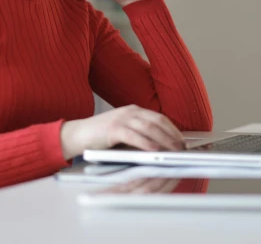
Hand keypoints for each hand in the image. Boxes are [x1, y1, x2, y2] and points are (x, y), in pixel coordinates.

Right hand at [59, 105, 185, 160]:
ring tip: (173, 151)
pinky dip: (146, 143)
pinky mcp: (113, 129)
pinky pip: (134, 136)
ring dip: (164, 140)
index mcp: (133, 110)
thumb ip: (139, 134)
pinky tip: (154, 151)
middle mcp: (129, 111)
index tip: (182, 141)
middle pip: (157, 121)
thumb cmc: (101, 136)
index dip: (173, 129)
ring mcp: (121, 119)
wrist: (77, 134)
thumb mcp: (123, 131)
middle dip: (172, 135)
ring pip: (149, 128)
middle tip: (182, 148)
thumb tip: (161, 147)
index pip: (159, 118)